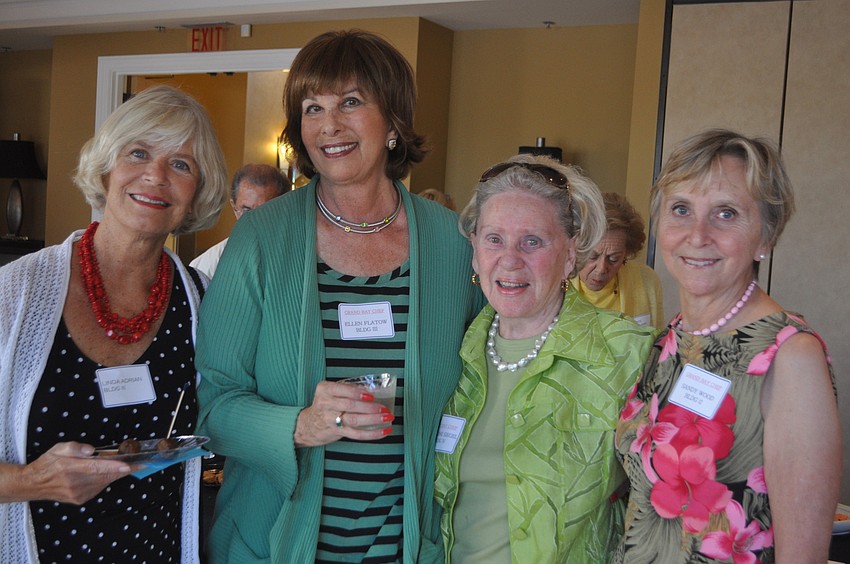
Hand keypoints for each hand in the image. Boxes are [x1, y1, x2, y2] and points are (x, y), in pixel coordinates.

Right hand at [1, 441, 132, 504]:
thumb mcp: (58, 448)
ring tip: (123, 464)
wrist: (34, 484)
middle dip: (124, 469)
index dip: (113, 466)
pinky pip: (99, 488)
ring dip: (115, 473)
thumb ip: (74, 447)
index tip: (129, 465)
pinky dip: (105, 479)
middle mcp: (75, 483)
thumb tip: (90, 450)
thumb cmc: (48, 463)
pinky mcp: (80, 499)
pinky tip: (105, 472)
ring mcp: (78, 494)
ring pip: (104, 482)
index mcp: (69, 468)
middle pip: (105, 476)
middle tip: (141, 463)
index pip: (95, 467)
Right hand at [294, 380, 394, 446]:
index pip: (342, 389)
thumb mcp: (329, 392)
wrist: (308, 425)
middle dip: (370, 407)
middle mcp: (326, 404)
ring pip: (354, 420)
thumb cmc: (324, 405)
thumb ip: (346, 389)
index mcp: (325, 390)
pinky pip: (357, 434)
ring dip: (374, 419)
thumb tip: (372, 389)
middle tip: (384, 408)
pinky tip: (384, 431)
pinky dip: (372, 433)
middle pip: (350, 406)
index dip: (357, 393)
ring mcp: (331, 420)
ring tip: (387, 418)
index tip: (371, 396)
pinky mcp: (337, 432)